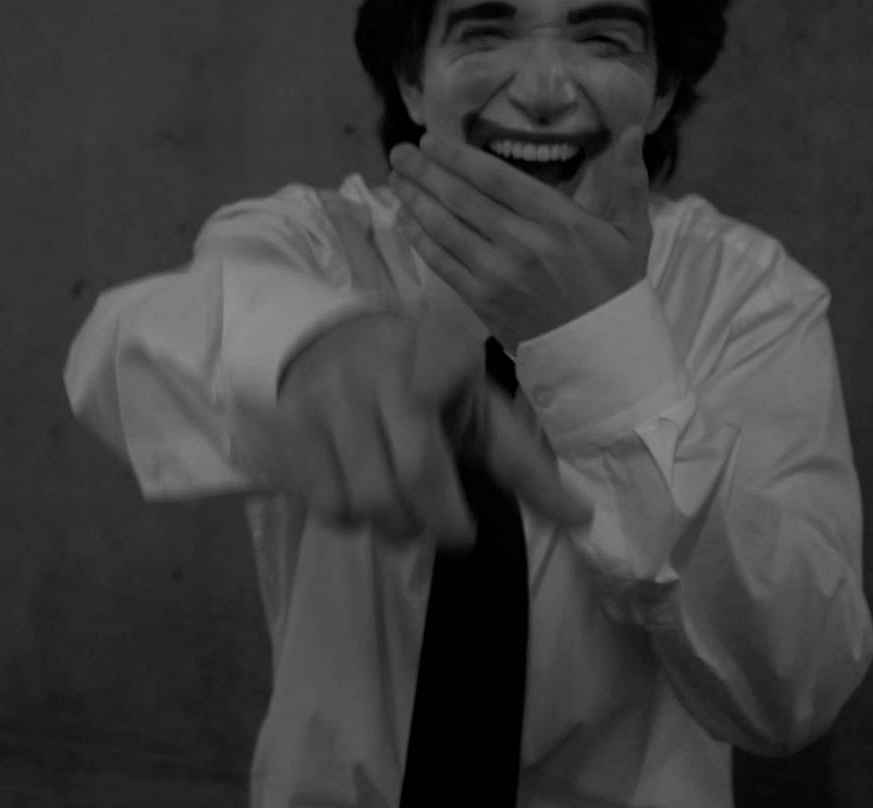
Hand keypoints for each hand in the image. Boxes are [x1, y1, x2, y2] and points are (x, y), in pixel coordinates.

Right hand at [271, 310, 591, 546]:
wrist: (331, 337)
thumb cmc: (423, 379)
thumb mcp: (478, 406)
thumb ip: (525, 464)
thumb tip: (581, 517)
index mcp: (437, 356)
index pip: (436, 455)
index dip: (449, 514)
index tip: (467, 534)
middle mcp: (376, 371)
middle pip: (396, 486)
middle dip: (424, 526)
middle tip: (442, 529)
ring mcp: (327, 397)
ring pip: (357, 501)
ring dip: (387, 525)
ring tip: (404, 508)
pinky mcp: (291, 423)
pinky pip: (322, 500)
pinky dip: (350, 516)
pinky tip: (364, 493)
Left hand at [387, 125, 653, 351]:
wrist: (603, 352)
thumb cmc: (616, 287)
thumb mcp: (632, 231)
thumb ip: (628, 179)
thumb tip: (634, 129)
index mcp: (560, 220)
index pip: (497, 179)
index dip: (459, 158)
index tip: (432, 141)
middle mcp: (524, 244)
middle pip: (463, 199)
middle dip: (426, 173)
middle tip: (400, 152)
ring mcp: (499, 275)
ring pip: (446, 229)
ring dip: (415, 201)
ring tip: (395, 179)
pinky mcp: (483, 301)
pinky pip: (442, 263)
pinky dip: (420, 239)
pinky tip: (406, 219)